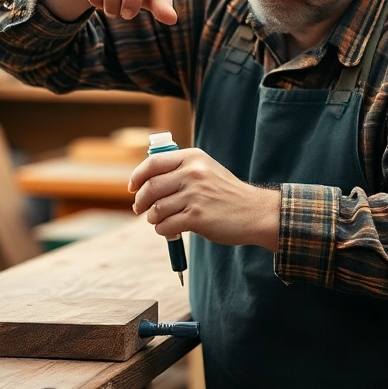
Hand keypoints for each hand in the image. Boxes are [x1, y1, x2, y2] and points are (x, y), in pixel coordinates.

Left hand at [129, 148, 280, 249]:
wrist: (255, 212)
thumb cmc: (227, 194)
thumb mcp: (206, 170)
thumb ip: (180, 170)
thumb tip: (146, 180)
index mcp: (192, 158)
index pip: (152, 163)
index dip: (137, 176)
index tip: (132, 188)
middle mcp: (192, 173)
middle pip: (150, 187)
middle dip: (140, 201)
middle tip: (140, 209)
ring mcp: (195, 195)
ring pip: (156, 209)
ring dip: (153, 218)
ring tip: (162, 221)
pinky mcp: (197, 217)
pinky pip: (165, 225)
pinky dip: (163, 230)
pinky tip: (172, 230)